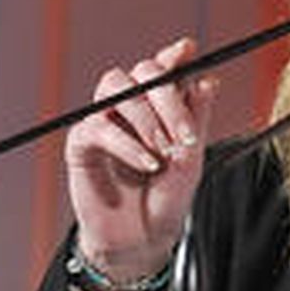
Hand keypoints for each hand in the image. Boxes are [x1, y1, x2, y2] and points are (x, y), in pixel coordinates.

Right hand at [65, 36, 216, 281]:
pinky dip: (127, 144)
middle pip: (142, 72)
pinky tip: (147, 164)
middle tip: (184, 133)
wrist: (143, 239)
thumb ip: (197, 119)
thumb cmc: (166, 199)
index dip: (173, 55)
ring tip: (163, 152)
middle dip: (167, 98)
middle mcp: (130, 107)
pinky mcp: (82, 143)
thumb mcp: (191, 159)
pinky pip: (99, 127)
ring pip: (117, 88)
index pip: (163, 67)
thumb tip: (207, 80)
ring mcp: (104, 121)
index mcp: (158, 106)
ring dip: (146, 117)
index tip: (187, 51)